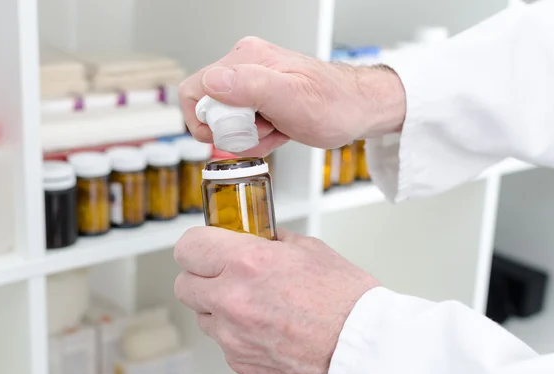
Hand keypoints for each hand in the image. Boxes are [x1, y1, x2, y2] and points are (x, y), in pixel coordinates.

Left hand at [173, 227, 379, 373]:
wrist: (363, 351)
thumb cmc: (347, 301)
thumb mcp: (311, 250)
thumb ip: (274, 241)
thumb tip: (259, 237)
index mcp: (247, 263)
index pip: (188, 246)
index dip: (197, 244)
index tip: (206, 245)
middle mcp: (232, 300)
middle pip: (184, 283)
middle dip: (202, 274)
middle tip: (226, 272)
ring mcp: (232, 336)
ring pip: (202, 315)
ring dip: (217, 305)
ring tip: (253, 302)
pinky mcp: (240, 363)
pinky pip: (223, 341)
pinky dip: (235, 332)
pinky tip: (265, 326)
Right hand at [179, 36, 405, 155]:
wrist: (359, 109)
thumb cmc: (335, 103)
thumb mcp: (293, 98)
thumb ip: (252, 86)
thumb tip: (214, 82)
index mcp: (246, 58)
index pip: (195, 90)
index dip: (205, 121)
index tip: (230, 133)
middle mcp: (245, 65)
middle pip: (210, 108)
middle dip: (233, 131)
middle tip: (264, 132)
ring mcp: (252, 81)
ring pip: (226, 120)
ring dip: (248, 136)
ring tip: (276, 131)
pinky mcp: (261, 97)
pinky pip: (243, 123)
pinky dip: (258, 135)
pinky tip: (280, 131)